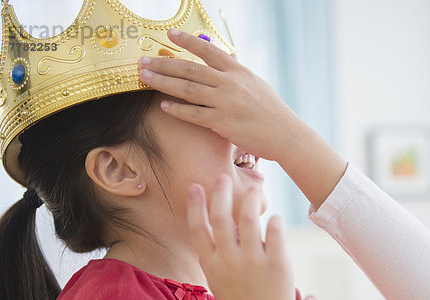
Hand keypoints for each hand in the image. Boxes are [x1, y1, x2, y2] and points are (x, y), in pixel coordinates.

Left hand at [138, 29, 305, 163]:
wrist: (286, 135)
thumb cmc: (272, 112)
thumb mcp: (257, 85)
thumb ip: (239, 73)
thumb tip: (231, 58)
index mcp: (239, 71)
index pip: (209, 51)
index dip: (188, 41)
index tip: (170, 33)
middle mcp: (230, 83)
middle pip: (190, 69)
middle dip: (164, 64)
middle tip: (143, 62)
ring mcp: (226, 103)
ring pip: (188, 89)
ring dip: (163, 82)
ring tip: (145, 78)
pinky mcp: (223, 123)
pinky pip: (195, 114)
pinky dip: (178, 110)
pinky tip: (163, 106)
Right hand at [186, 174, 294, 299]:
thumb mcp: (218, 278)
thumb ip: (216, 252)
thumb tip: (218, 221)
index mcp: (211, 264)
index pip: (197, 228)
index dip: (195, 205)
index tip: (195, 186)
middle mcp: (228, 260)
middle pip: (220, 217)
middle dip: (220, 193)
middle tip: (223, 177)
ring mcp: (252, 262)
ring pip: (247, 218)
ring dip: (249, 199)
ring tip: (254, 189)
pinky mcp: (276, 264)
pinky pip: (274, 232)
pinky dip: (274, 221)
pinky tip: (275, 218)